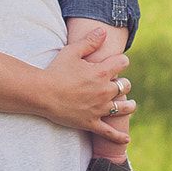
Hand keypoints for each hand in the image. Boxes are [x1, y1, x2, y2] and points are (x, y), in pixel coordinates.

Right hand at [39, 25, 134, 140]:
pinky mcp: (91, 123)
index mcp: (102, 72)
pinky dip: (118, 137)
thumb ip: (89, 41)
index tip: (117, 62)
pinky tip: (126, 140)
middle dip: (123, 82)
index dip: (121, 61)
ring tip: (130, 104)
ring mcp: (99, 108)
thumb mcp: (72, 51)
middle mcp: (105, 90)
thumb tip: (103, 30)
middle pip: (126, 85)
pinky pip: (109, 133)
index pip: (123, 63)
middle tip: (117, 83)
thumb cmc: (55, 70)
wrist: (42, 93)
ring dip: (128, 105)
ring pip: (124, 108)